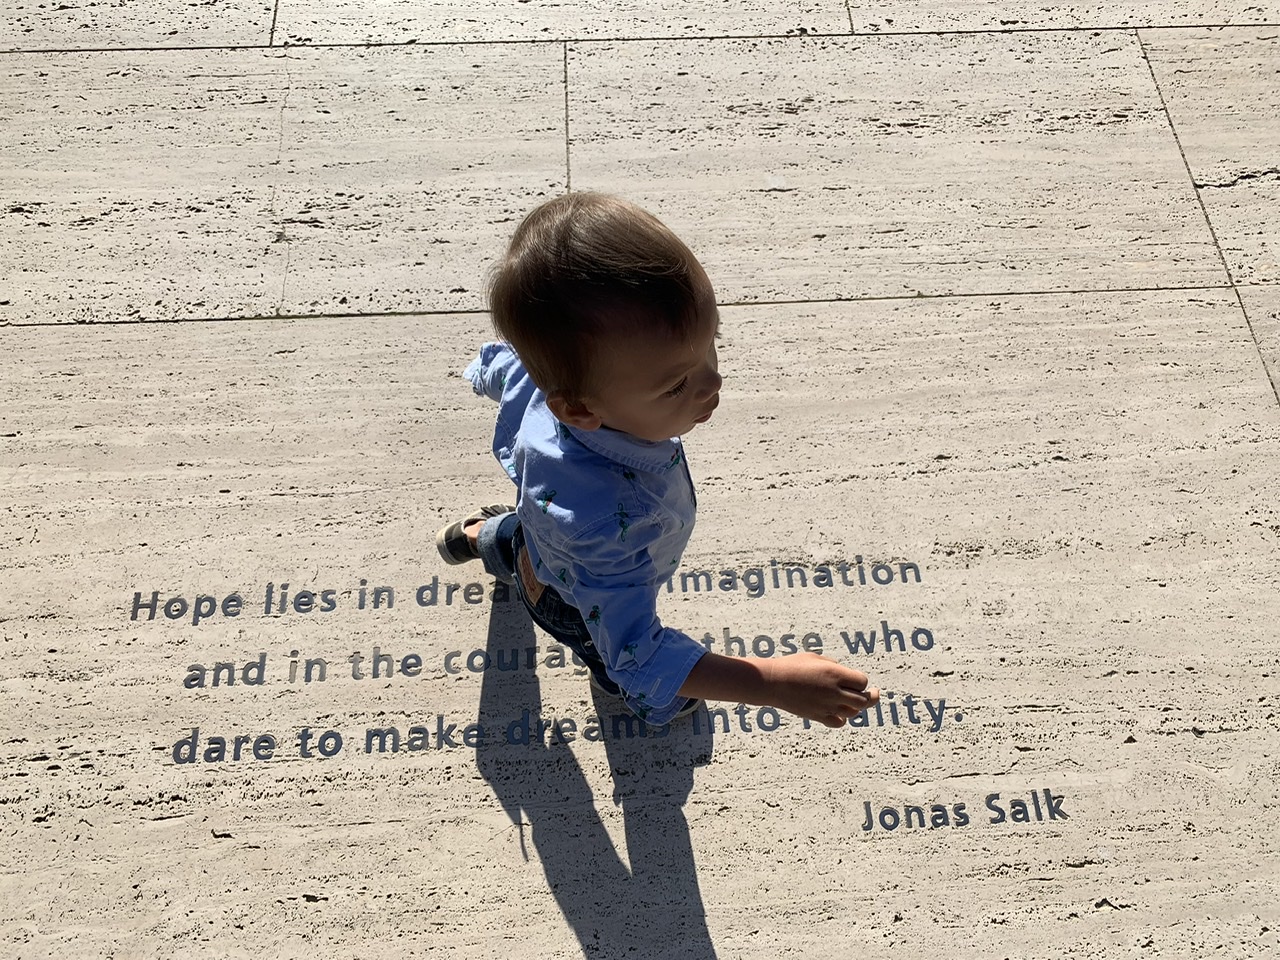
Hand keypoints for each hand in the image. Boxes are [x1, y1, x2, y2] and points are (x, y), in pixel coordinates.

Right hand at [763, 652, 879, 727]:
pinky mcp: (817, 716)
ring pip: (853, 713)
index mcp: (835, 674)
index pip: (862, 682)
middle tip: (874, 694)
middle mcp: (834, 691)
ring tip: (854, 701)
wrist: (772, 681)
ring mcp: (826, 706)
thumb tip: (846, 676)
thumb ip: (835, 666)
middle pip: (863, 700)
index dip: (861, 680)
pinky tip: (840, 712)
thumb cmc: (793, 665)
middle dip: (870, 696)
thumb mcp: (816, 658)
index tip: (854, 678)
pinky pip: (838, 722)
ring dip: (856, 707)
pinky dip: (843, 718)